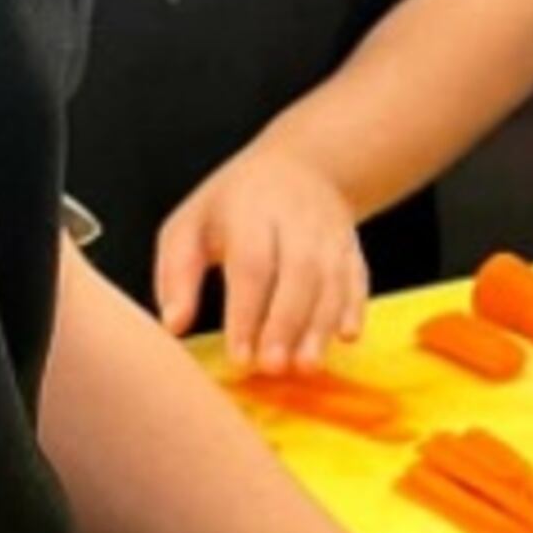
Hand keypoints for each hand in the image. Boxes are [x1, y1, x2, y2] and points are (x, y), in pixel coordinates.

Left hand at [156, 146, 368, 370]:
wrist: (302, 165)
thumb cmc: (233, 206)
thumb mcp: (191, 224)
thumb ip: (178, 274)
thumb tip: (175, 325)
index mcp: (249, 210)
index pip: (252, 263)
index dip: (246, 312)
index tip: (238, 357)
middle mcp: (296, 219)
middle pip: (299, 271)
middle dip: (286, 323)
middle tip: (272, 367)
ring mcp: (330, 232)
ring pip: (331, 280)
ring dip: (320, 325)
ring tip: (306, 366)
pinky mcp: (352, 246)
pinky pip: (357, 278)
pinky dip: (354, 308)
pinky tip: (346, 338)